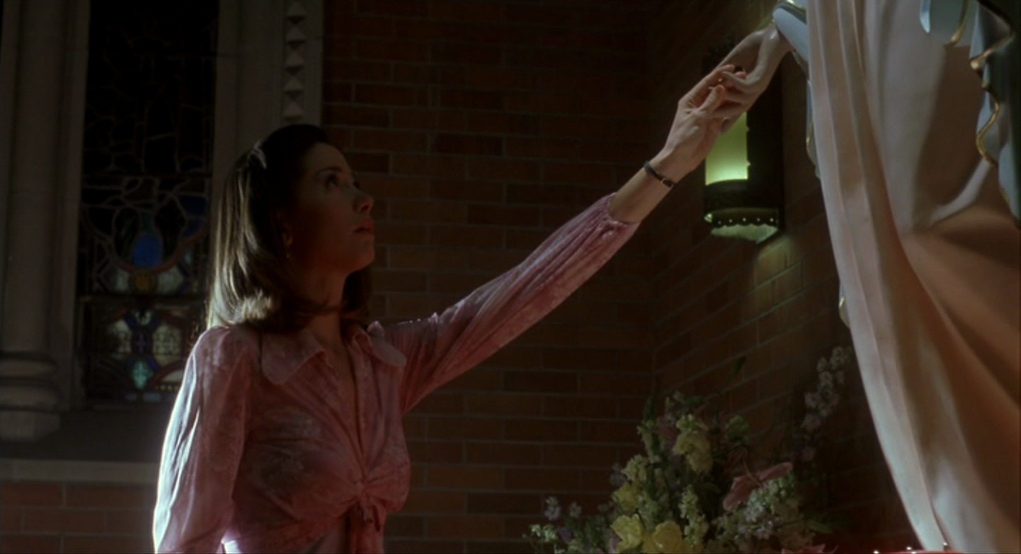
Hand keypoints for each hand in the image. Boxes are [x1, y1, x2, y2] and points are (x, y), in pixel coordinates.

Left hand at [651, 64, 734, 178]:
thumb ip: (711, 103)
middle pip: (716, 90)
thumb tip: (721, 86)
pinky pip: (725, 112)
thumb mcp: (697, 118)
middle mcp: (699, 104)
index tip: (731, 66)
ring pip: (722, 101)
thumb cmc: (683, 137)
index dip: (718, 74)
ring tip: (746, 85)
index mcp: (691, 100)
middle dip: (729, 82)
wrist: (681, 158)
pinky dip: (733, 107)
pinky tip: (743, 100)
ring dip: (733, 94)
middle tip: (744, 74)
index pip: (706, 83)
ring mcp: (707, 114)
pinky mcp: (714, 123)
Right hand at [716, 23, 791, 118]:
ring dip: (725, 97)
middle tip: (706, 116)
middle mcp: (753, 91)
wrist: (773, 34)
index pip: (734, 105)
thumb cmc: (756, 44)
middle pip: (736, 110)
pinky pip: (744, 87)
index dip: (723, 115)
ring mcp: (758, 87)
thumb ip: (722, 70)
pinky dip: (733, 81)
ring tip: (711, 90)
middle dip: (721, 114)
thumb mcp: (734, 59)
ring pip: (740, 102)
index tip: (712, 126)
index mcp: (747, 88)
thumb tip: (709, 78)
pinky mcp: (761, 81)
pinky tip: (725, 72)